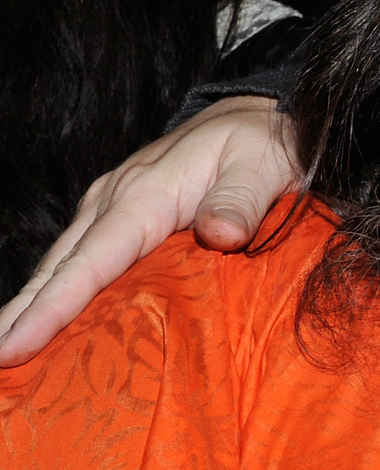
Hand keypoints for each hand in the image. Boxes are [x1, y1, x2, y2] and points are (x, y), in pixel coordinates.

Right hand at [0, 97, 298, 365]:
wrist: (258, 117)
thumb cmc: (262, 145)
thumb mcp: (264, 167)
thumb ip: (242, 202)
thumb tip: (219, 234)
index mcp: (144, 194)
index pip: (90, 260)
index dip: (52, 307)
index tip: (14, 345)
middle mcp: (115, 200)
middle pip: (60, 268)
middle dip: (21, 316)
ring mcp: (113, 206)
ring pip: (63, 264)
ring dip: (30, 307)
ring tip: (3, 352)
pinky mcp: (122, 214)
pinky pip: (81, 258)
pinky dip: (56, 291)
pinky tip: (44, 321)